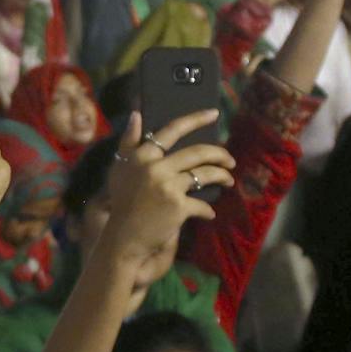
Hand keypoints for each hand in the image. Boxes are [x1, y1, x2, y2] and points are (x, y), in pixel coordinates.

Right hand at [99, 109, 234, 266]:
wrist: (123, 238)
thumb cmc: (122, 202)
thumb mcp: (120, 168)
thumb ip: (128, 141)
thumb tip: (136, 114)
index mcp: (142, 156)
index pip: (172, 130)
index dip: (195, 119)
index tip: (214, 113)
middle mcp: (155, 167)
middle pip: (197, 153)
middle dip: (219, 154)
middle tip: (230, 160)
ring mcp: (168, 187)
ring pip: (204, 174)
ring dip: (222, 177)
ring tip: (228, 180)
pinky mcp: (178, 207)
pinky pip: (201, 204)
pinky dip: (207, 210)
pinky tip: (209, 213)